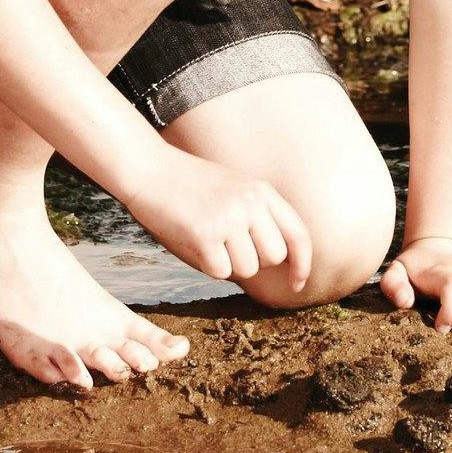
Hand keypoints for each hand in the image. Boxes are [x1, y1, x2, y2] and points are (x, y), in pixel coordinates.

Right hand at [123, 146, 313, 290]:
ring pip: (247, 269)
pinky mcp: (205, 235)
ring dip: (228, 265)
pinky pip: (220, 272)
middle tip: (229, 246)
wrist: (149, 168)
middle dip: (254, 261)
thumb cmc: (189, 184)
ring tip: (209, 239)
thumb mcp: (234, 188)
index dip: (302, 263)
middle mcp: (251, 203)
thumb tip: (275, 259)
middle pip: (274, 257)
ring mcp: (229, 218)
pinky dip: (208, 266)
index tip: (297, 284)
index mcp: (262, 191)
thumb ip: (257, 215)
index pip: (298, 234)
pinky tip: (195, 243)